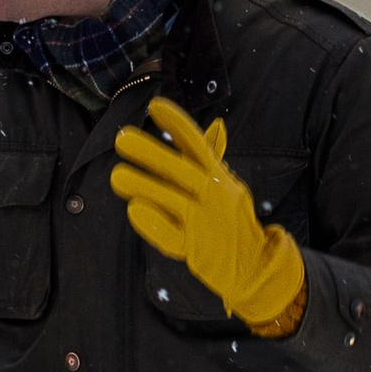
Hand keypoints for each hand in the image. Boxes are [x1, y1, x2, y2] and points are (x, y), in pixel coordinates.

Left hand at [109, 95, 306, 337]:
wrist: (253, 265)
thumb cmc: (231, 220)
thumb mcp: (227, 187)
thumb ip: (211, 160)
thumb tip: (216, 126)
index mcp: (220, 178)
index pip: (199, 146)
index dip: (178, 125)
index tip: (155, 105)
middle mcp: (215, 197)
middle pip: (182, 171)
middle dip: (152, 153)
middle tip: (122, 138)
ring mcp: (206, 223)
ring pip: (174, 201)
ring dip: (145, 186)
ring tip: (117, 175)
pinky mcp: (196, 249)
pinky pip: (171, 235)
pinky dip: (154, 223)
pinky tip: (134, 209)